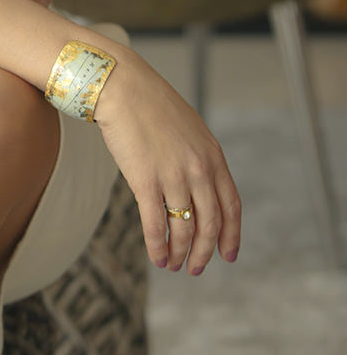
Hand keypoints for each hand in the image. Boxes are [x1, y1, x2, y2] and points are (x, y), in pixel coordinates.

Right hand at [93, 56, 241, 274]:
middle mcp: (198, 168)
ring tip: (174, 265)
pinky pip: (156, 224)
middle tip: (197, 268)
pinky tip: (157, 258)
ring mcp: (173, 175)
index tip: (228, 255)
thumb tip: (198, 183)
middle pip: (210, 222)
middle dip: (205, 251)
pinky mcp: (146, 180)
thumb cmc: (149, 105)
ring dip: (181, 253)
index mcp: (212, 155)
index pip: (231, 205)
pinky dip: (158, 246)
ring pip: (184, 228)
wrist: (121, 86)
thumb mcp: (188, 129)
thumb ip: (198, 156)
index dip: (231, 234)